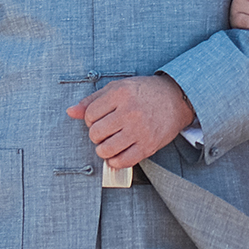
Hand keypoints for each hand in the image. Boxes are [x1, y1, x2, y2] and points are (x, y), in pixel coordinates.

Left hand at [69, 73, 196, 166]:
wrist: (177, 98)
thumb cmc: (145, 92)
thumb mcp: (118, 88)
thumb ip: (92, 100)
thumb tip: (71, 112)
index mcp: (120, 94)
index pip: (89, 114)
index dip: (90, 119)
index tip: (99, 119)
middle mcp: (129, 112)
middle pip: (96, 133)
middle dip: (96, 135)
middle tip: (105, 131)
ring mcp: (140, 130)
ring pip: (106, 149)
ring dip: (103, 149)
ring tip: (109, 143)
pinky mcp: (149, 145)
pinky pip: (124, 160)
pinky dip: (116, 161)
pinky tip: (117, 153)